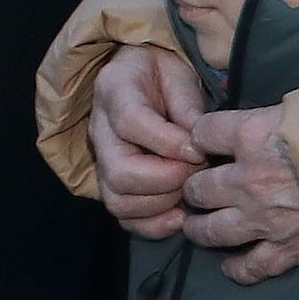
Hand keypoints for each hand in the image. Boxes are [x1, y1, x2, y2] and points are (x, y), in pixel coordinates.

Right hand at [88, 40, 207, 235]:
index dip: (167, 142)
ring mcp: (101, 161)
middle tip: (196, 171)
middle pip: (119, 171)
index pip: (130, 122)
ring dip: (162, 203)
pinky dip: (153, 225)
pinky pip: (124, 217)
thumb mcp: (178, 74)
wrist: (140, 77)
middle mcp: (99, 130)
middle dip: (166, 179)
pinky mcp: (111, 185)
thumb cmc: (162, 74)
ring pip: (118, 200)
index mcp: (114, 89)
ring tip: (189, 189)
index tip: (199, 149)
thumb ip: (187, 104)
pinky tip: (179, 216)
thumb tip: (198, 142)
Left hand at [181, 110, 298, 282]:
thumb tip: (278, 110)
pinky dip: (238, 267)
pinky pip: (251, 266)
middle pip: (198, 186)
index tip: (204, 139)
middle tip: (196, 187)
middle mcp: (249, 180)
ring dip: (200, 227)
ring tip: (196, 225)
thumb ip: (285, 111)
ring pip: (212, 230)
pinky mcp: (288, 250)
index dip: (201, 135)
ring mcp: (265, 220)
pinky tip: (230, 265)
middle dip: (194, 186)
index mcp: (252, 135)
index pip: (203, 132)